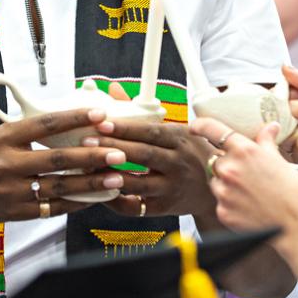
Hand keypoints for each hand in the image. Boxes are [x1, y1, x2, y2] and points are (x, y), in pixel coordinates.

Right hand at [0, 108, 127, 222]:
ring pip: (59, 186)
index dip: (73, 118)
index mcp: (3, 138)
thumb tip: (68, 118)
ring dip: (91, 182)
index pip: (44, 125)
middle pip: (56, 159)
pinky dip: (77, 201)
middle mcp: (7, 164)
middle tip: (118, 151)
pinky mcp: (18, 213)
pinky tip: (97, 196)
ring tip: (116, 177)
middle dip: (91, 155)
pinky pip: (54, 207)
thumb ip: (27, 128)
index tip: (99, 113)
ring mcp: (12, 192)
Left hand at [88, 114, 214, 218]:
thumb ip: (140, 111)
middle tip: (87, 141)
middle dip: (113, 147)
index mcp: (179, 139)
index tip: (102, 123)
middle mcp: (178, 163)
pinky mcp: (164, 208)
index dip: (126, 127)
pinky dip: (116, 199)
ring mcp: (172, 188)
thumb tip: (113, 89)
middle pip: (144, 155)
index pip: (150, 131)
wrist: (211, 189)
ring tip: (88, 166)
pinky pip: (136, 207)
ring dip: (111, 175)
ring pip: (139, 183)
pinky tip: (100, 189)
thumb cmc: (187, 153)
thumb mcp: (173, 130)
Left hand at [190, 118, 297, 239]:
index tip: (195, 126)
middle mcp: (229, 168)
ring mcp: (224, 192)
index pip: (212, 129)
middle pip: (216, 160)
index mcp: (243, 151)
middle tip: (246, 174)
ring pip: (216, 181)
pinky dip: (230, 203)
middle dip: (227, 164)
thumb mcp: (281, 160)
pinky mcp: (223, 212)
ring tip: (250, 193)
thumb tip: (269, 128)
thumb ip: (267, 142)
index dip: (200, 125)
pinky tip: (248, 207)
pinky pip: (220, 202)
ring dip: (227, 184)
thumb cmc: (295, 194)